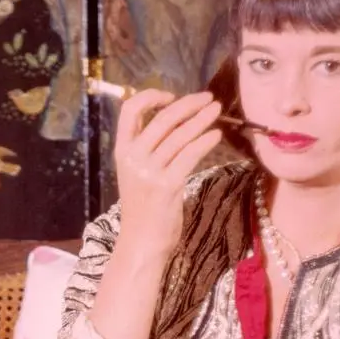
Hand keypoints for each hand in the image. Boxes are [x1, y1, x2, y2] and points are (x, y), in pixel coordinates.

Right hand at [113, 89, 223, 259]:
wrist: (142, 243)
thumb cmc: (144, 209)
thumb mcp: (136, 174)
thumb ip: (148, 149)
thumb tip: (175, 122)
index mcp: (122, 151)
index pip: (129, 110)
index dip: (151, 97)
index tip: (171, 95)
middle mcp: (133, 157)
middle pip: (162, 118)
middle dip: (189, 104)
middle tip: (209, 98)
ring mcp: (149, 171)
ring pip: (179, 135)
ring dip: (202, 118)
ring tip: (218, 110)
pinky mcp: (167, 185)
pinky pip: (190, 154)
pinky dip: (205, 141)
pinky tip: (216, 134)